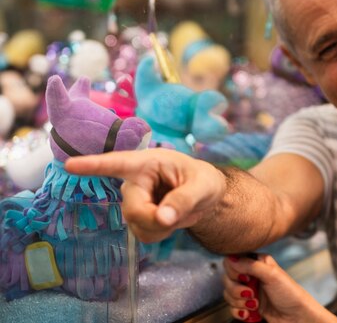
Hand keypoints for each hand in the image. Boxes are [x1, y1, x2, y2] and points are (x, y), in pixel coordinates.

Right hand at [65, 148, 225, 242]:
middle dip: (156, 219)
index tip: (70, 165)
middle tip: (177, 216)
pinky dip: (159, 233)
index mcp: (147, 163)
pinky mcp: (136, 218)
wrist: (203, 195)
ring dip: (160, 227)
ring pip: (137, 225)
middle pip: (132, 209)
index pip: (117, 163)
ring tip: (176, 212)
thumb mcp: (202, 186)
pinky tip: (168, 220)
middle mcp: (134, 181)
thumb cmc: (201, 180)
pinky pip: (143, 235)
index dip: (93, 165)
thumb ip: (184, 200)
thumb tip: (162, 218)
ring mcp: (132, 201)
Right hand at [223, 254, 336, 322]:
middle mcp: (252, 275)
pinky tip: (250, 313)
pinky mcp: (248, 306)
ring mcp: (249, 291)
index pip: (232, 261)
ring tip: (255, 304)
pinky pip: (232, 308)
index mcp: (257, 262)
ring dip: (239, 302)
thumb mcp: (272, 275)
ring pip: (228, 295)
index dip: (234, 271)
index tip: (245, 278)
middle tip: (251, 293)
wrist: (297, 317)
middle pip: (227, 279)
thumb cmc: (291, 294)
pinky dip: (239, 312)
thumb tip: (232, 259)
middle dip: (237, 289)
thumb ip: (251, 265)